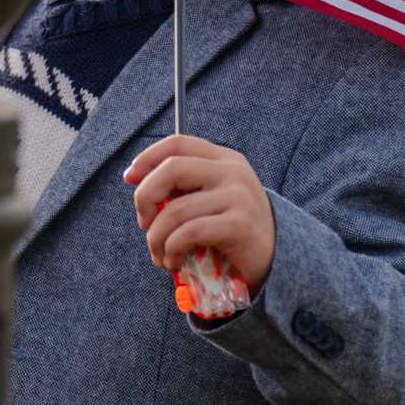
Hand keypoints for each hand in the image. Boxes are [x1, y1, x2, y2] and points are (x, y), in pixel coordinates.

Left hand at [123, 133, 275, 295]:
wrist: (275, 258)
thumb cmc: (232, 230)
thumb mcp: (210, 199)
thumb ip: (181, 188)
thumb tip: (133, 178)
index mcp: (223, 159)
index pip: (177, 143)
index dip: (147, 157)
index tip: (129, 178)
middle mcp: (232, 171)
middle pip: (171, 169)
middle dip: (146, 197)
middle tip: (144, 223)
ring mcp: (238, 195)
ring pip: (175, 210)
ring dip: (156, 238)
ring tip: (160, 256)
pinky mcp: (239, 224)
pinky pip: (189, 232)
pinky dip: (172, 250)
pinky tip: (174, 262)